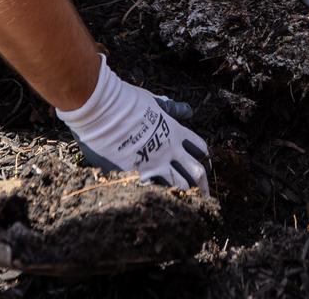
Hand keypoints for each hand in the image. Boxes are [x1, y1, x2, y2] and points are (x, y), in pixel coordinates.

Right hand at [57, 56, 209, 192]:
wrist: (102, 110)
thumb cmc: (125, 101)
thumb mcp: (153, 102)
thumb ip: (170, 108)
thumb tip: (188, 110)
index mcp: (174, 131)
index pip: (199, 147)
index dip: (205, 158)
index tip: (206, 165)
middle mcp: (169, 150)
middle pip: (196, 172)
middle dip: (204, 186)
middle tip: (207, 197)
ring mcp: (154, 164)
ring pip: (179, 186)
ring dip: (185, 196)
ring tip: (188, 207)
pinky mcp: (136, 175)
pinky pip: (154, 191)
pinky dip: (159, 198)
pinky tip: (160, 206)